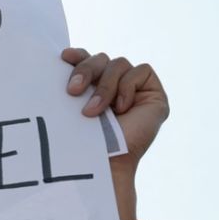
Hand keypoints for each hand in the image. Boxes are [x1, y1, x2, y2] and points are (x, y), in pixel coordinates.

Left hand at [60, 49, 168, 165]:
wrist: (102, 164)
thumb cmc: (83, 141)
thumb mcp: (73, 105)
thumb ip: (75, 81)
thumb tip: (63, 55)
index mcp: (95, 88)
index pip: (88, 60)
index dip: (79, 56)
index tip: (64, 57)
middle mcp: (116, 86)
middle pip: (102, 59)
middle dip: (87, 70)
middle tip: (72, 91)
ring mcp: (136, 90)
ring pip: (118, 64)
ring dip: (104, 87)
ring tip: (91, 113)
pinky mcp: (154, 95)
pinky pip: (140, 72)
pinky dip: (127, 87)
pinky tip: (121, 109)